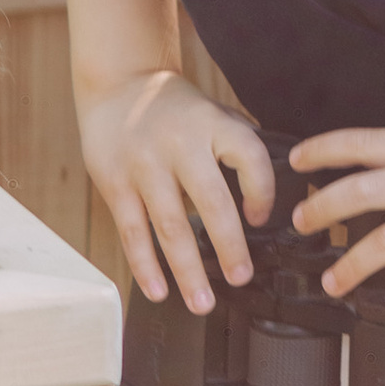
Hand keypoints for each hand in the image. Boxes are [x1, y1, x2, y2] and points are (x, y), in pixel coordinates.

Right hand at [81, 69, 274, 312]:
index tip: (262, 218)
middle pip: (211, 202)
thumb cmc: (176, 110)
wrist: (118, 83)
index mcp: (213, 124)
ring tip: (202, 302)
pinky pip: (133, 231)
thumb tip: (268, 202)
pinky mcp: (115, 183)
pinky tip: (158, 290)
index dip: (263, 191)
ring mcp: (144, 165)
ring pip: (169, 226)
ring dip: (187, 271)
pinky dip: (146, 265)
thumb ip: (238, 149)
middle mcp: (180, 144)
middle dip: (229, 246)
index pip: (250, 157)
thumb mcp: (214, 114)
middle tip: (241, 277)